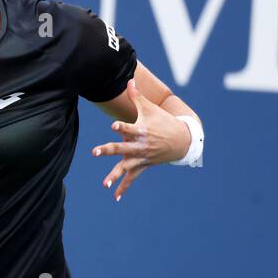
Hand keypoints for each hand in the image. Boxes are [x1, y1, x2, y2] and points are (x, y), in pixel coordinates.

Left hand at [91, 79, 190, 201]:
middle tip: (95, 152)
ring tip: (104, 184)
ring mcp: (142, 157)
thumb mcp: (151, 108)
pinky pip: (132, 178)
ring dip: (115, 175)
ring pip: (126, 167)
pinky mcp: (143, 166)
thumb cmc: (163, 121)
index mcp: (142, 130)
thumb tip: (128, 80)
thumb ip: (136, 97)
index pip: (130, 128)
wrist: (182, 140)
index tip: (114, 126)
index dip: (122, 127)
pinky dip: (124, 188)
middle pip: (122, 148)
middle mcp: (141, 145)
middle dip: (109, 150)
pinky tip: (115, 197)